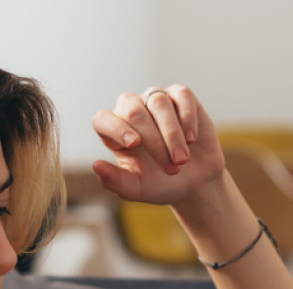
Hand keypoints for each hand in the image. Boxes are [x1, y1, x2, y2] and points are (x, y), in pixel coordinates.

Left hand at [91, 85, 225, 206]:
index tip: (134, 144)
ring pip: (158, 102)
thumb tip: (96, 166)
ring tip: (182, 160)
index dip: (116, 128)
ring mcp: (155, 100)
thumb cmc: (160, 184)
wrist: (196, 182)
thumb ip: (115, 181)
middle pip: (133, 112)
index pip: (102, 120)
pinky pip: (182, 95)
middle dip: (154, 141)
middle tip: (171, 168)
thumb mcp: (137, 189)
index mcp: (114, 133)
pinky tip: (191, 139)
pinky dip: (187, 117)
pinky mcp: (181, 97)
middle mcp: (131, 110)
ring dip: (172, 133)